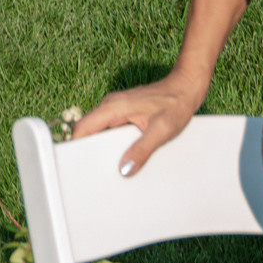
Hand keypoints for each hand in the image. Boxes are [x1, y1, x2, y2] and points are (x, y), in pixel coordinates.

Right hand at [69, 77, 199, 174]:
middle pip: (88, 130)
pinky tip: (122, 156)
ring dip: (100, 148)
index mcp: (114, 107)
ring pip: (99, 130)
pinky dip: (111, 143)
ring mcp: (117, 108)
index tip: (77, 167)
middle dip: (88, 151)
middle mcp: (111, 105)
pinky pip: (110, 129)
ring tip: (108, 169)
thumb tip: (124, 169)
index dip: (76, 146)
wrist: (186, 87)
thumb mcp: (161, 131)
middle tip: (94, 174)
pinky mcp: (124, 112)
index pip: (83, 127)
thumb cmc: (175, 105)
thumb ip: (142, 150)